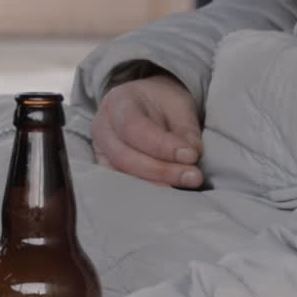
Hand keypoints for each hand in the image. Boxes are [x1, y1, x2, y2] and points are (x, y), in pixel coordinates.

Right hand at [92, 73, 204, 187]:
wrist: (146, 104)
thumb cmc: (162, 103)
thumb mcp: (178, 104)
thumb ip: (185, 129)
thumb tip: (192, 156)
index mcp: (118, 103)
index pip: (134, 128)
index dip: (163, 146)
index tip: (191, 155)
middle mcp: (103, 129)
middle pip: (125, 157)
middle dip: (162, 171)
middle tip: (194, 176)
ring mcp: (102, 153)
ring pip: (123, 177)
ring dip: (157, 185)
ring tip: (186, 184)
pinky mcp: (108, 172)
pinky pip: (125, 187)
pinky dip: (148, 192)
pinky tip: (171, 193)